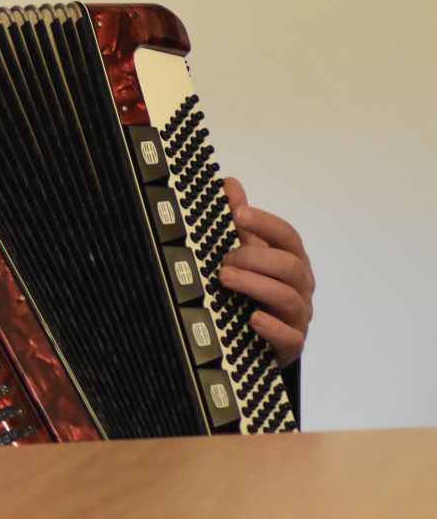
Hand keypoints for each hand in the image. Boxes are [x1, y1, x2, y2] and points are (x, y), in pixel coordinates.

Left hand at [219, 177, 313, 367]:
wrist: (264, 340)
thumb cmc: (258, 290)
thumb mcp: (249, 253)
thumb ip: (241, 223)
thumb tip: (229, 182)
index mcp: (292, 260)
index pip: (287, 236)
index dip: (265, 223)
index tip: (238, 212)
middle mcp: (301, 286)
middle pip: (289, 266)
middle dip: (255, 258)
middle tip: (225, 258)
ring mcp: (298, 316)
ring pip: (287, 297)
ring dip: (255, 285)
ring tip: (226, 278)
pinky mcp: (291, 344)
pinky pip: (290, 336)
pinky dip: (272, 327)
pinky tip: (253, 319)